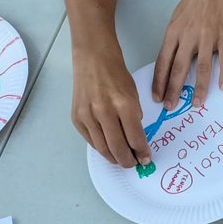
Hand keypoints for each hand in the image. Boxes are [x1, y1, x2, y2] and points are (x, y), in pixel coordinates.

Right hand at [71, 45, 150, 167]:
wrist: (93, 60)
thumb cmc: (117, 76)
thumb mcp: (134, 96)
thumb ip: (134, 119)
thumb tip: (136, 143)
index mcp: (123, 105)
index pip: (135, 138)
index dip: (142, 153)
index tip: (146, 159)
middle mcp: (103, 111)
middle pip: (118, 148)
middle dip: (128, 161)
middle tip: (134, 164)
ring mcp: (87, 115)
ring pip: (102, 148)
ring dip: (114, 158)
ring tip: (123, 159)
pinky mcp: (76, 118)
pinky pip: (90, 141)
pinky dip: (101, 148)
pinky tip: (109, 149)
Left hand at [151, 0, 222, 110]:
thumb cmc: (196, 2)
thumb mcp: (177, 18)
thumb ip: (174, 40)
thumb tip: (170, 61)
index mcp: (173, 32)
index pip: (162, 62)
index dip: (159, 81)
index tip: (156, 97)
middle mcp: (188, 37)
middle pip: (178, 68)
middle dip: (173, 90)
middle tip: (170, 107)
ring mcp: (208, 37)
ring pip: (201, 67)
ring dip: (198, 87)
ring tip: (196, 103)